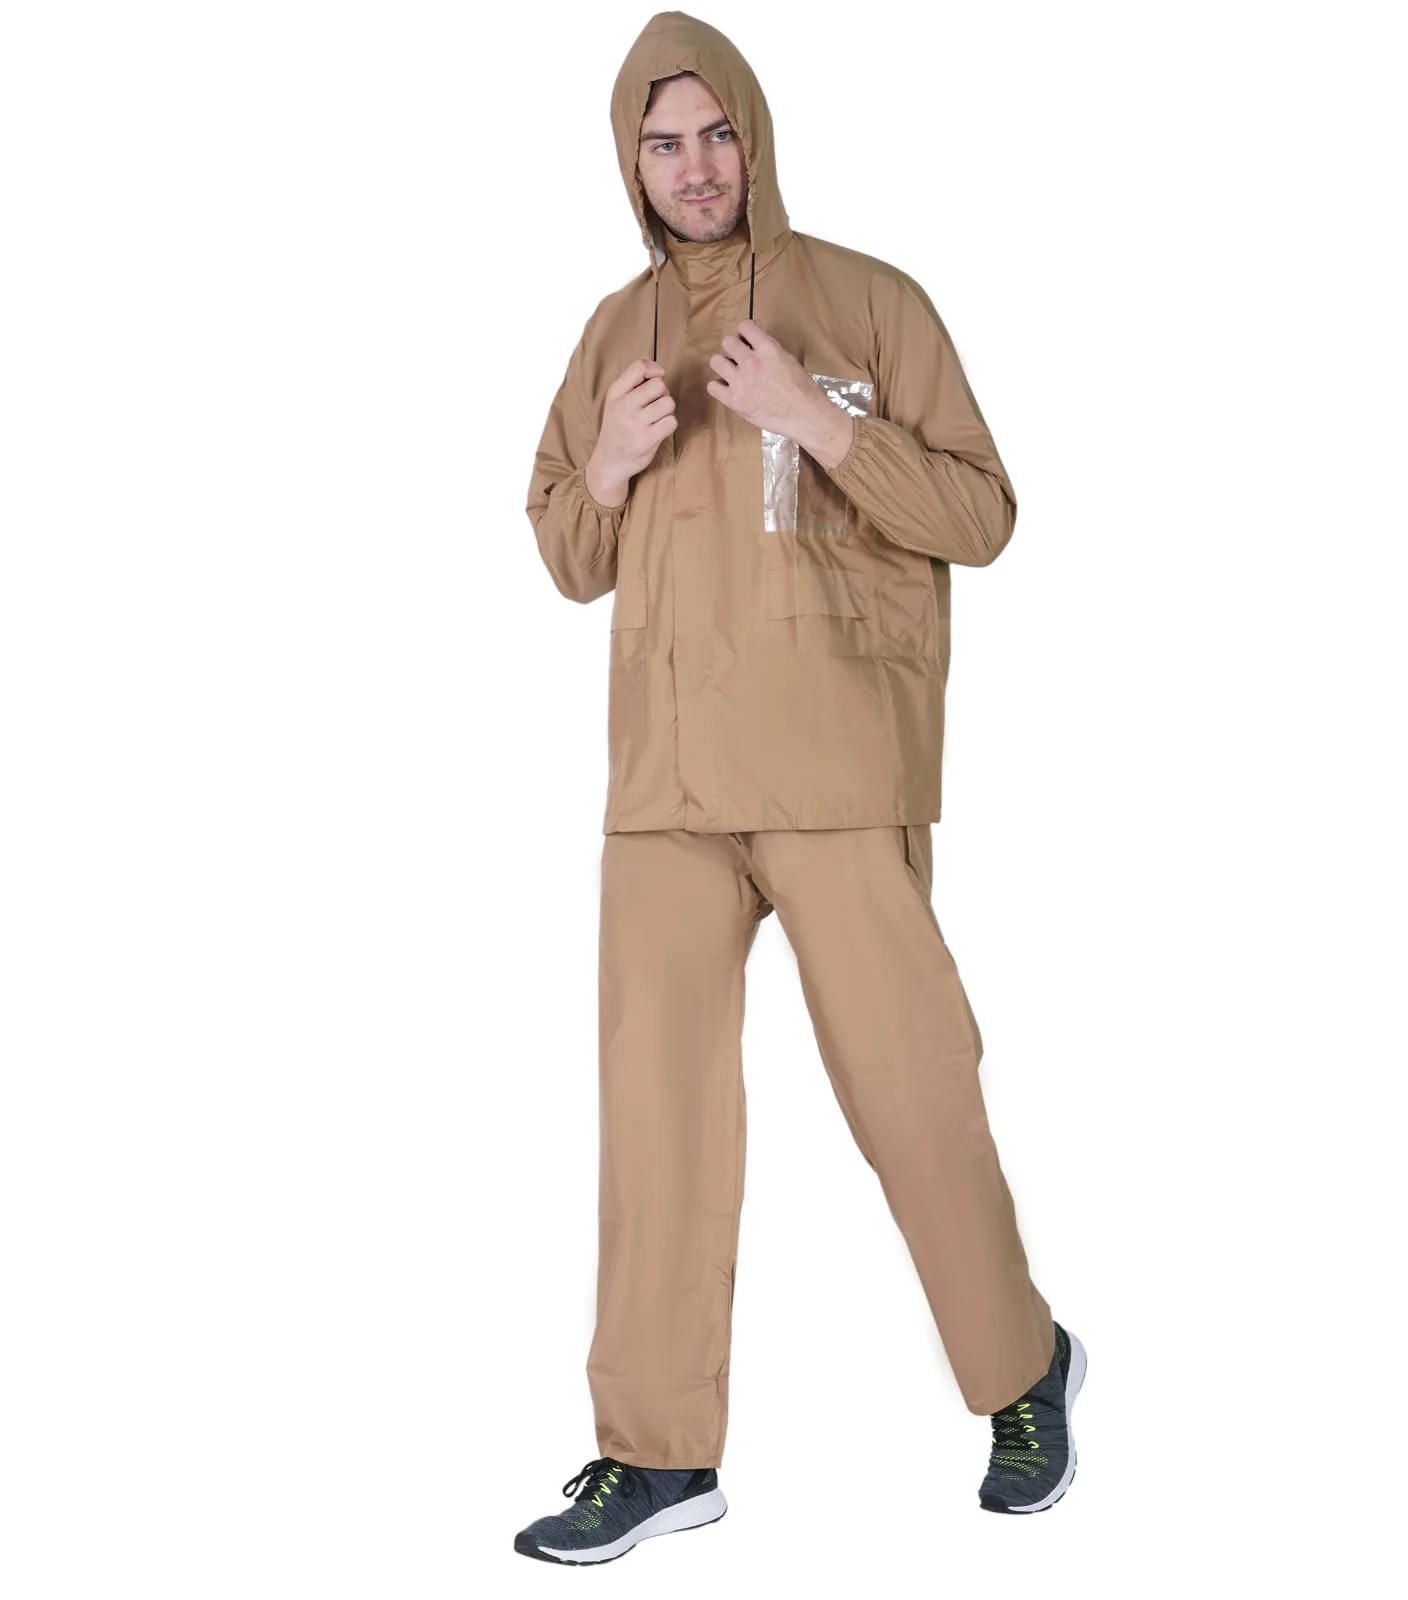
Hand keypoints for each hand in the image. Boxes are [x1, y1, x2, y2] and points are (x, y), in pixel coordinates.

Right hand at [586, 360, 675, 505]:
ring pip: (668, 403)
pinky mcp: (647, 439)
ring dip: (667, 410)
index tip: (656, 378)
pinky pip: (672, 421)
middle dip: (663, 393)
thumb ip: (631, 381)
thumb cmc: (617, 428)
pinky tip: (659, 429)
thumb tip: (649, 361)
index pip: (640, 367)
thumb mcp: (615, 401)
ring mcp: (635, 423)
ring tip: (656, 418)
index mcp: (615, 393)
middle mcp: (624, 406)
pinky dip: (669, 424)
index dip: (655, 369)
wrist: (609, 461)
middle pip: (660, 385)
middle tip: (655, 405)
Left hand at [705, 319, 853, 466]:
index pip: (744, 326)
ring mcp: (741, 382)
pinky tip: (728, 389)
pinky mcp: (734, 401)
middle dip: (733, 348)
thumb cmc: (800, 388)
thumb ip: (768, 346)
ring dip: (723, 365)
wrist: (804, 416)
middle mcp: (752, 362)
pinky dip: (718, 387)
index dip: (744, 332)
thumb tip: (755, 331)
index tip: (747, 340)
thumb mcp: (787, 358)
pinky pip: (712, 386)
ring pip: (715, 361)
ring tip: (732, 373)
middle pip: (727, 341)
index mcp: (768, 348)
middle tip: (740, 359)